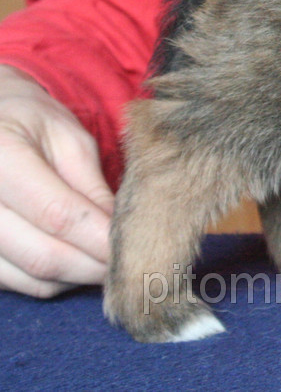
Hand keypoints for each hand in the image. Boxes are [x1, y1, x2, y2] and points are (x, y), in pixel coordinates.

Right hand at [0, 65, 113, 296]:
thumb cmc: (32, 125)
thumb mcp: (69, 139)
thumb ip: (92, 184)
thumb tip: (121, 231)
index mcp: (2, 159)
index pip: (58, 214)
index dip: (102, 238)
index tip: (139, 246)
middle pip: (43, 256)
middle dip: (96, 266)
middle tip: (133, 262)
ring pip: (33, 279)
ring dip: (78, 277)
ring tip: (108, 259)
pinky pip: (19, 283)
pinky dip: (55, 281)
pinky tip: (78, 260)